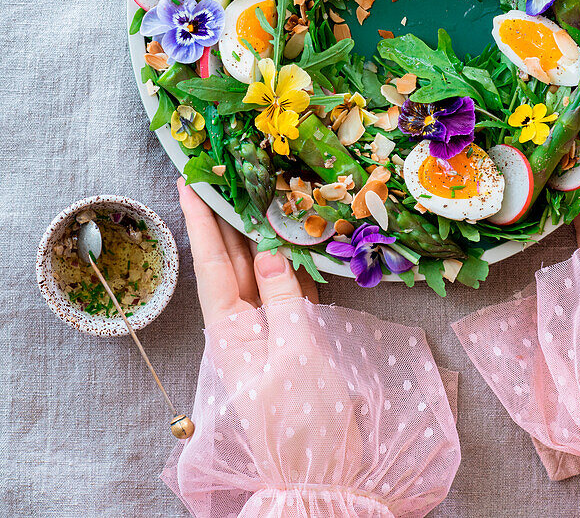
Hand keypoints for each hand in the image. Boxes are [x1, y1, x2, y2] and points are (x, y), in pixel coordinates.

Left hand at [177, 179, 357, 484]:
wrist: (322, 476)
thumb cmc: (302, 419)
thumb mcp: (294, 352)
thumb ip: (283, 297)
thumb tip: (268, 250)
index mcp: (231, 329)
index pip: (212, 261)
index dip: (202, 219)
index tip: (189, 180)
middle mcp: (242, 326)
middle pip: (232, 260)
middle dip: (227, 216)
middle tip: (224, 172)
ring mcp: (267, 333)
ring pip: (260, 272)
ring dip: (258, 234)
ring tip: (256, 192)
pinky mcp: (293, 341)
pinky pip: (287, 290)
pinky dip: (290, 263)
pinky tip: (295, 239)